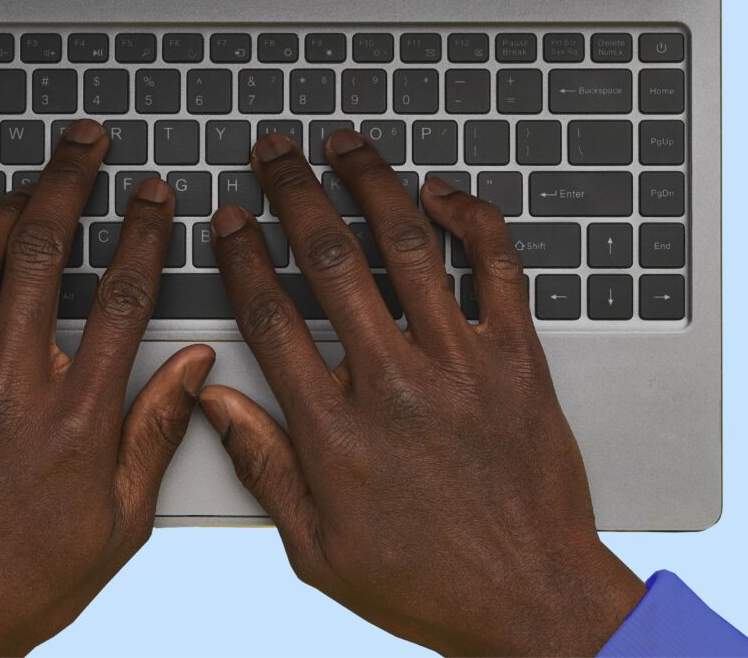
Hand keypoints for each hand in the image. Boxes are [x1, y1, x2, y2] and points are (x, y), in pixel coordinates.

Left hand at [0, 118, 212, 656]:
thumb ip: (158, 431)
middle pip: (40, 252)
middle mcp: (9, 386)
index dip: (144, 232)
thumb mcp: (121, 520)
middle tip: (86, 143)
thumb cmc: (27, 578)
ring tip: (31, 182)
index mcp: (75, 419)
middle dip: (69, 181)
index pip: (121, 296)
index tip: (155, 197)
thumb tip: (196, 366)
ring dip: (4, 207)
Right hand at [198, 129, 646, 656]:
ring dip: (370, 181)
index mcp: (335, 430)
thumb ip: (263, 467)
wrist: (533, 602)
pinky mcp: (517, 360)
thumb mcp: (317, 549)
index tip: (228, 219)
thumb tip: (215, 400)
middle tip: (273, 152)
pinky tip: (443, 191)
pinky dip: (471, 218)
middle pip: (329, 260)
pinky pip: (496, 267)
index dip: (240, 254)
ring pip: (407, 245)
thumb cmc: (428, 583)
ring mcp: (461, 364)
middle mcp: (394, 383)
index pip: (269, 315)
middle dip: (292, 191)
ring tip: (344, 145)